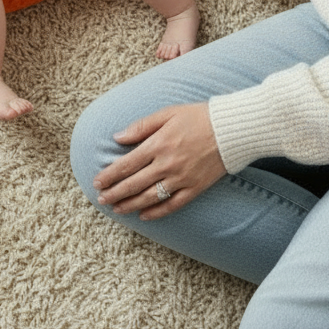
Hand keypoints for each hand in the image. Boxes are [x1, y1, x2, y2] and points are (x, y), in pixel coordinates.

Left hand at [92, 102, 226, 219]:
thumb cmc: (198, 117)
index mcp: (158, 144)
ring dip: (130, 204)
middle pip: (134, 183)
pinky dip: (157, 212)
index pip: (126, 164)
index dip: (110, 175)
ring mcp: (181, 178)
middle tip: (101, 199)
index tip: (97, 182)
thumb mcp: (167, 113)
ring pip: (150, 197)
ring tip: (116, 209)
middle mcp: (167, 164)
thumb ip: (141, 126)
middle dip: (115, 193)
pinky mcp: (195, 188)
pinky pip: (172, 204)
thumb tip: (118, 137)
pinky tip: (144, 215)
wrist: (231, 129)